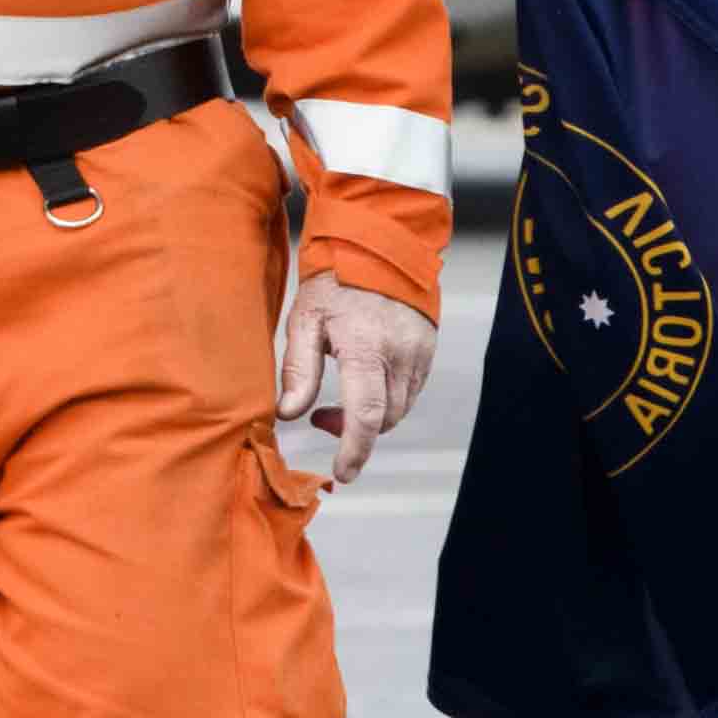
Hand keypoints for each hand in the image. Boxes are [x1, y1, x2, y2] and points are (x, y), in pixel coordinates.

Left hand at [271, 268, 437, 482]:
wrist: (380, 245)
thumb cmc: (334, 280)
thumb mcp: (304, 319)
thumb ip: (299, 370)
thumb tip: (289, 414)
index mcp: (366, 348)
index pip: (366, 415)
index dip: (354, 451)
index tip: (343, 473)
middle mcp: (400, 354)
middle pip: (384, 419)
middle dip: (354, 433)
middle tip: (320, 418)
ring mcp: (420, 353)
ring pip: (399, 408)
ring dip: (370, 417)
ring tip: (337, 400)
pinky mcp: (428, 350)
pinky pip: (410, 390)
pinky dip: (386, 399)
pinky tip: (363, 382)